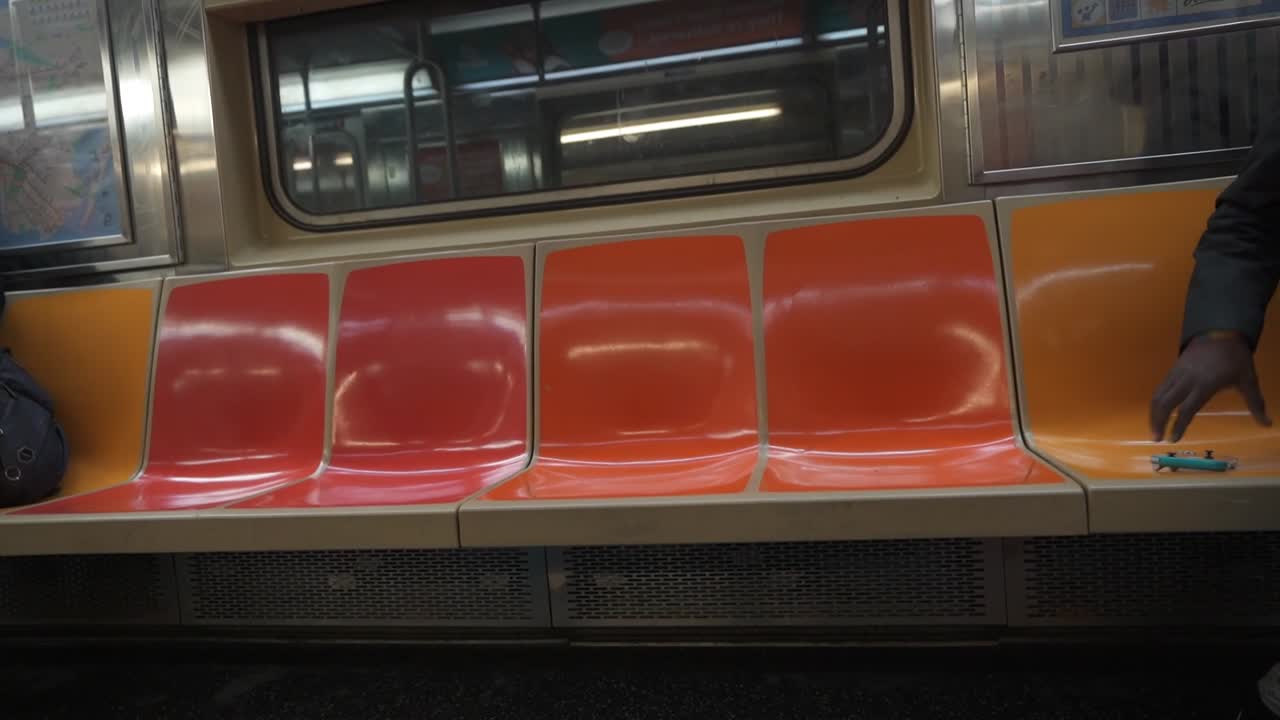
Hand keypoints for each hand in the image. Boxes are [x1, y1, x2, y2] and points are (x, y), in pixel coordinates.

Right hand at [1150, 332, 1271, 442]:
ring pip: (1158, 395)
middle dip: (1158, 421)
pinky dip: (1157, 401)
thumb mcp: (1248, 380)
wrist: (1221, 331)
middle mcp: (1186, 380)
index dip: (1178, 425)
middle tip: (1157, 438)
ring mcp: (1177, 373)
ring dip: (1153, 413)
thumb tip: (1267, 424)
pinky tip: (1159, 410)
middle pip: (1164, 403)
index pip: (1187, 409)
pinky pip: (1160, 387)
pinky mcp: (1173, 368)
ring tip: (1155, 428)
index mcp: (1204, 385)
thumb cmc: (1235, 358)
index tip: (1174, 439)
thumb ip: (1255, 403)